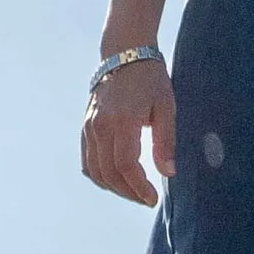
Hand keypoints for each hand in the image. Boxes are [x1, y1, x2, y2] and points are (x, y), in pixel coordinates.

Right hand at [83, 60, 175, 207]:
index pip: (126, 165)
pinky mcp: (85, 127)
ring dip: (114, 188)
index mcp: (123, 119)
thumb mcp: (166, 106)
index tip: (153, 199)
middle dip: (128, 192)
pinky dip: (100, 176)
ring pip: (95, 171)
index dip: (139, 187)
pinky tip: (117, 181)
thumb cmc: (151, 79)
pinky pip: (87, 162)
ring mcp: (89, 127)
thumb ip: (166, 141)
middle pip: (109, 173)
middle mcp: (100, 125)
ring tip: (134, 192)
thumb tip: (169, 173)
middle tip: (146, 199)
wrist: (124, 54)